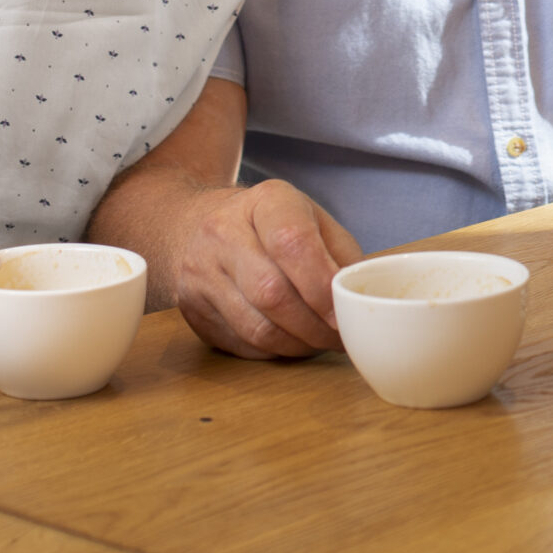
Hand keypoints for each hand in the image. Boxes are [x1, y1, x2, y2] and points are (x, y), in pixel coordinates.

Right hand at [168, 180, 362, 358]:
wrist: (202, 227)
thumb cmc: (275, 226)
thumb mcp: (314, 220)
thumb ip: (342, 256)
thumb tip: (359, 302)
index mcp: (265, 201)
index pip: (292, 242)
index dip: (320, 285)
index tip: (343, 313)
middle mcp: (223, 232)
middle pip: (271, 292)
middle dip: (314, 325)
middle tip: (340, 338)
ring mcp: (200, 273)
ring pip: (256, 327)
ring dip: (297, 344)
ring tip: (320, 342)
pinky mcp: (192, 310)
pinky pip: (242, 344)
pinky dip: (275, 351)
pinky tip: (292, 342)